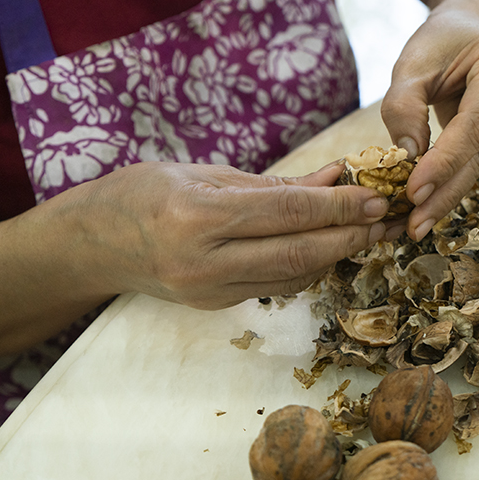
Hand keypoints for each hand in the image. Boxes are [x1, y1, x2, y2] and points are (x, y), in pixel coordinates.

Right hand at [63, 161, 389, 308]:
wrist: (90, 246)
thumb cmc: (142, 195)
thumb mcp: (204, 173)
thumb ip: (274, 183)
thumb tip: (336, 175)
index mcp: (197, 217)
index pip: (287, 213)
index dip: (339, 206)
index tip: (376, 197)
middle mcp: (205, 261)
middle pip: (299, 252)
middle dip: (352, 237)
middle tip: (388, 220)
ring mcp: (210, 291)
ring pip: (295, 275)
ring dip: (339, 254)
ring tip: (371, 232)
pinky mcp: (216, 305)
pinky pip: (278, 285)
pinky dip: (311, 265)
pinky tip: (332, 246)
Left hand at [380, 10, 478, 239]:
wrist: (476, 27)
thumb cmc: (442, 40)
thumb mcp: (413, 61)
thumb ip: (404, 105)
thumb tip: (407, 156)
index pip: (478, 121)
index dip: (447, 160)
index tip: (414, 191)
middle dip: (447, 188)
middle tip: (414, 223)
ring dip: (449, 192)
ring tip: (417, 222)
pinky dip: (455, 180)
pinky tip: (430, 204)